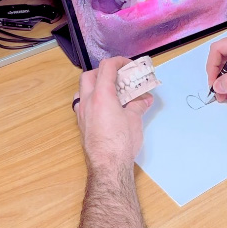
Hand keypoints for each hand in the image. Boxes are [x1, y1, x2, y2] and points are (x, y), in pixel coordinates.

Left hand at [73, 57, 152, 171]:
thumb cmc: (121, 143)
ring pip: (82, 90)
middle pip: (89, 75)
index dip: (119, 62)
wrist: (107, 166)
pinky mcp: (81, 125)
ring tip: (110, 91)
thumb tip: (144, 100)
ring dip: (94, 85)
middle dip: (103, 71)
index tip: (128, 65)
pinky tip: (104, 108)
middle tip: (117, 77)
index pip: (107, 67)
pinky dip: (92, 100)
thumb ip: (138, 105)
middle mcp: (88, 101)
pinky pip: (82, 104)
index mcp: (102, 95)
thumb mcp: (134, 120)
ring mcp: (82, 113)